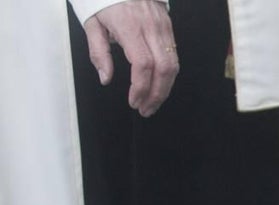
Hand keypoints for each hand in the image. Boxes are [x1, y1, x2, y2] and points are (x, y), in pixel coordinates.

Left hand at [83, 0, 178, 116]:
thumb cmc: (103, 0)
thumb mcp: (92, 24)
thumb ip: (98, 53)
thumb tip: (105, 78)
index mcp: (130, 27)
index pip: (143, 65)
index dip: (140, 87)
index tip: (133, 101)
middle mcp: (150, 28)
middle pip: (163, 69)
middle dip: (156, 95)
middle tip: (146, 109)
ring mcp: (163, 28)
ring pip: (173, 66)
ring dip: (165, 89)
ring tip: (153, 102)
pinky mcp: (169, 28)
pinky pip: (174, 57)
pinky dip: (168, 76)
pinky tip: (159, 85)